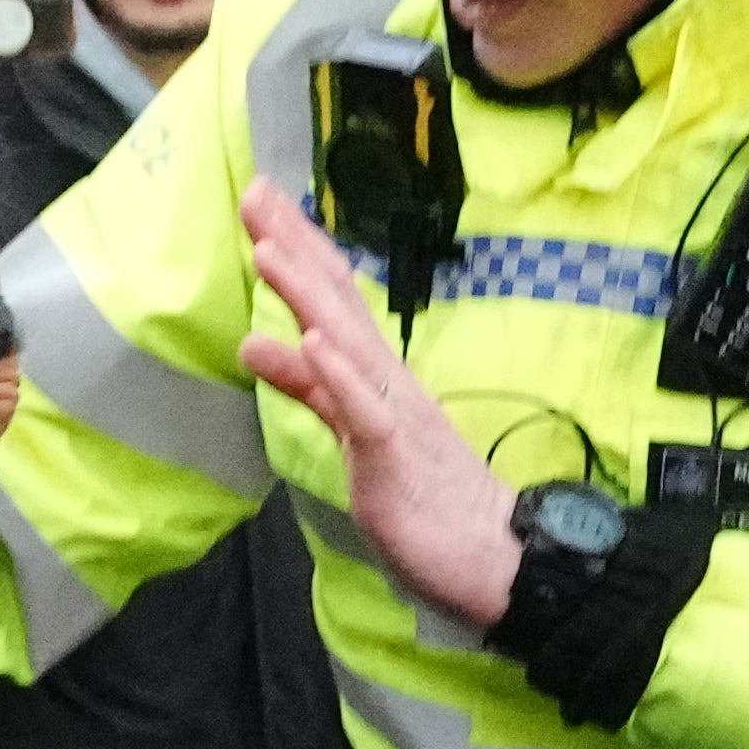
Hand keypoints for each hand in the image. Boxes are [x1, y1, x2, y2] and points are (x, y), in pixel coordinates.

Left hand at [237, 182, 518, 623]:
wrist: (494, 556)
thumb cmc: (424, 497)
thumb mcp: (352, 433)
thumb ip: (308, 388)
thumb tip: (254, 343)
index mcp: (377, 376)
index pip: (332, 302)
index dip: (296, 252)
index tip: (260, 205)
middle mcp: (387, 381)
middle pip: (336, 303)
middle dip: (293, 248)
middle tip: (254, 192)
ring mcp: (394, 415)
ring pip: (347, 344)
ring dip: (307, 294)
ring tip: (268, 249)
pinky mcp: (396, 458)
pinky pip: (366, 412)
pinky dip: (339, 375)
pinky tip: (311, 341)